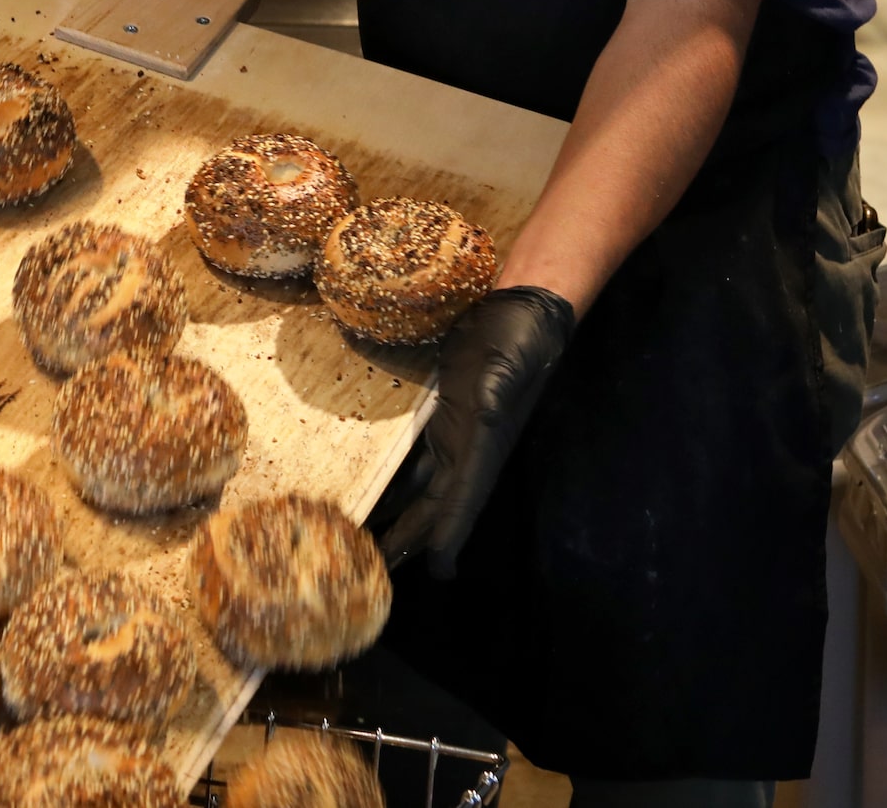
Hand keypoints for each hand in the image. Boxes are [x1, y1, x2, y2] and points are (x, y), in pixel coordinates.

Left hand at [379, 286, 575, 577]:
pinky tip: (376, 494)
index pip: (463, 505)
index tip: (436, 572)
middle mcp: (469, 454)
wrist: (520, 314)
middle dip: (409, 542)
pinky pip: (415, 461)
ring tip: (367, 543)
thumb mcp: (503, 371)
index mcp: (485, 451)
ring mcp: (455, 439)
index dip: (448, 538)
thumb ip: (493, 400)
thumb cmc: (516, 342)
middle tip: (375, 571)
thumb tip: (486, 419)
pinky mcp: (443, 420)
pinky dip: (396, 482)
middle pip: (434, 510)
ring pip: (423, 492)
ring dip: (399, 518)